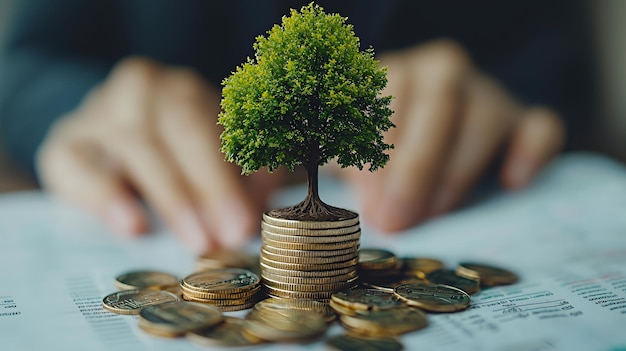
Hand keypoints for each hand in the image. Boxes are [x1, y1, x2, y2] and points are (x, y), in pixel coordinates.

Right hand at [37, 57, 282, 252]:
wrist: (112, 141)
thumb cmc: (178, 155)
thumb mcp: (219, 160)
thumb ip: (244, 178)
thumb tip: (255, 214)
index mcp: (185, 89)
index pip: (211, 125)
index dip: (227, 175)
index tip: (243, 223)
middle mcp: (142, 90)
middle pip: (177, 131)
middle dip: (205, 189)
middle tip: (224, 237)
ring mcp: (98, 113)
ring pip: (136, 147)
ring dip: (170, 198)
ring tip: (195, 239)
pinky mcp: (64, 145)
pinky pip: (76, 167)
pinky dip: (106, 196)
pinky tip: (132, 226)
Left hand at [339, 40, 564, 231]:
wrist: (417, 145)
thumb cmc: (376, 150)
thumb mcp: (348, 152)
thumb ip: (347, 168)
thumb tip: (355, 202)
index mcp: (396, 72)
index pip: (389, 100)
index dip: (379, 155)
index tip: (372, 204)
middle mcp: (444, 72)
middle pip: (438, 105)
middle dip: (416, 167)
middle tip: (399, 220)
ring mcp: (487, 92)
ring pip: (485, 119)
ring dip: (457, 171)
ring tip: (435, 214)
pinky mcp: (523, 119)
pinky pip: (541, 128)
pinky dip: (531, 152)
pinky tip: (511, 184)